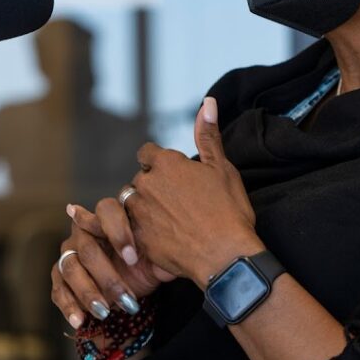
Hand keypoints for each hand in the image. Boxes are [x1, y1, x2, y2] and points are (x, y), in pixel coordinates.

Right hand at [50, 196, 175, 329]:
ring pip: (70, 268)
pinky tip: (80, 320)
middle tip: (127, 298)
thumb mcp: (156, 258)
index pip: (106, 210)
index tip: (133, 258)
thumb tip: (177, 246)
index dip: (118, 233)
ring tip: (105, 312)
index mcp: (108, 219)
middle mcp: (83, 232)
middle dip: (107, 275)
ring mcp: (68, 254)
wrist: (129, 290)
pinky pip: (58, 290)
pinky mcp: (60, 278)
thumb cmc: (143, 266)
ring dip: (88, 292)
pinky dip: (68, 306)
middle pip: (88, 248)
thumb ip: (161, 249)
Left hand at [125, 97, 264, 288]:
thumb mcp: (222, 168)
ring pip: (132, 203)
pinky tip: (163, 239)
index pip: (147, 153)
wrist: (226, 257)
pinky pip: (131, 230)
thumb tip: (208, 102)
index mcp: (165, 163)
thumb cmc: (229, 211)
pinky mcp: (137, 239)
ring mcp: (139, 212)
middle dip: (154, 187)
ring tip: (170, 221)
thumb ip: (207, 135)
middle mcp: (146, 184)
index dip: (161, 164)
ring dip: (145, 208)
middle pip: (140, 179)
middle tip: (179, 203)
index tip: (177, 178)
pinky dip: (142, 233)